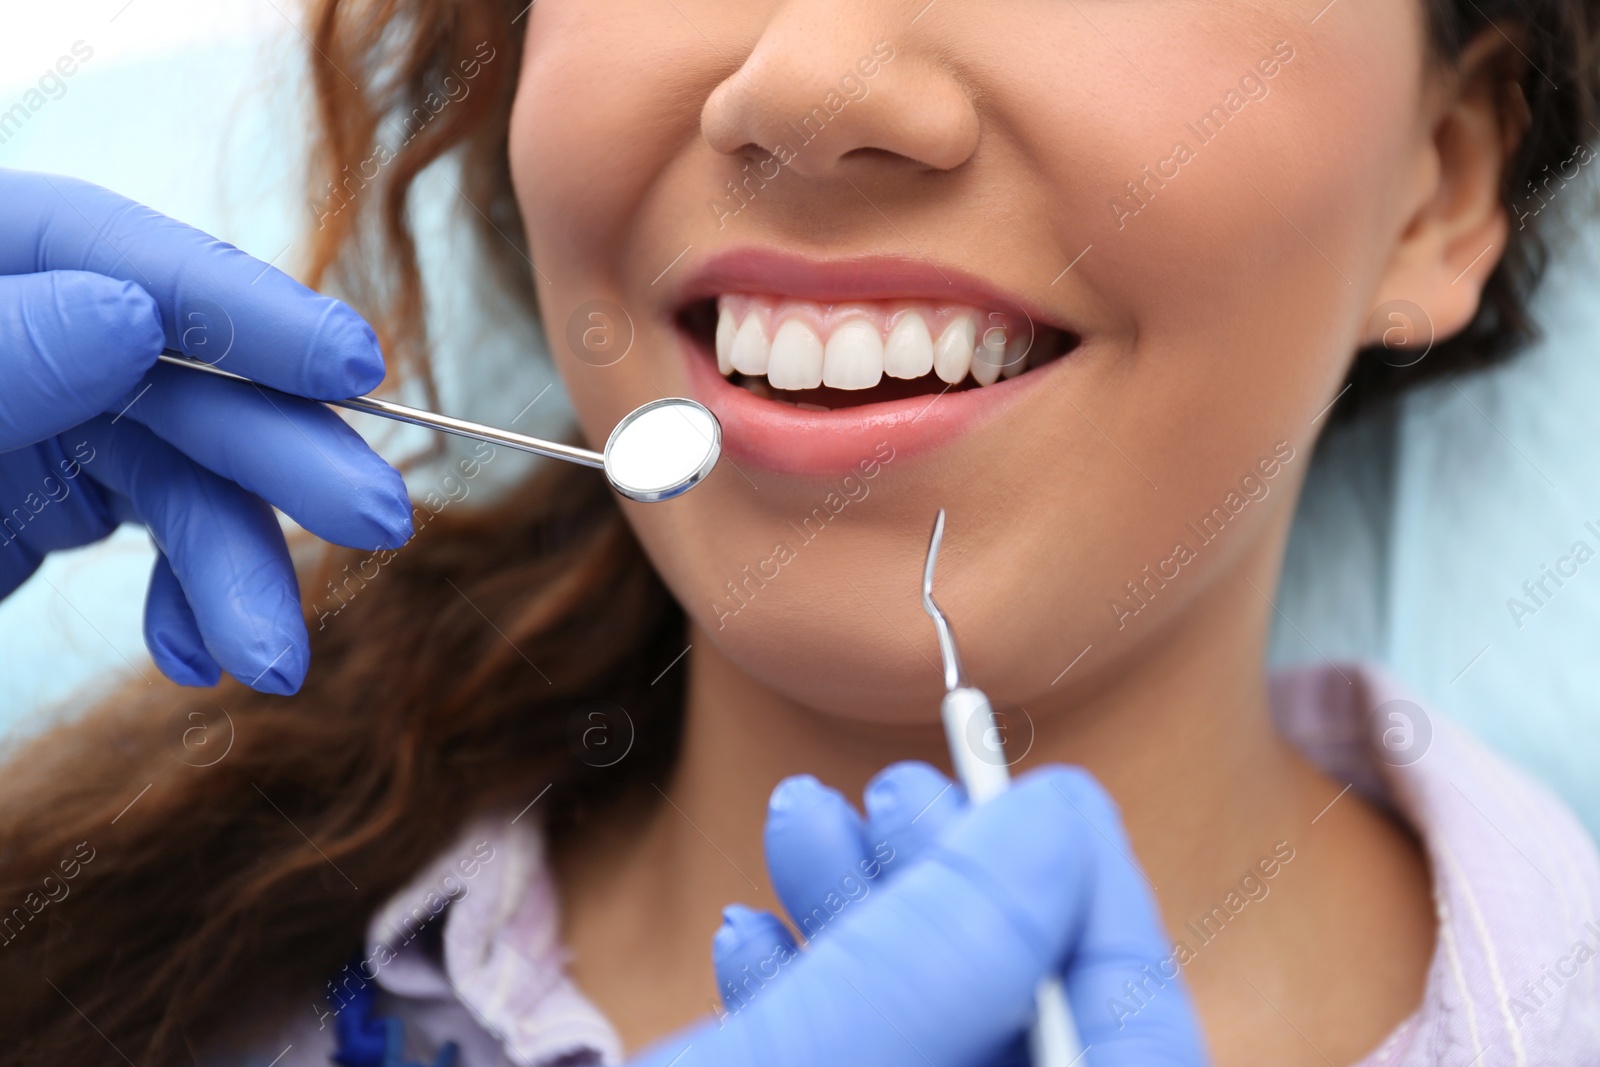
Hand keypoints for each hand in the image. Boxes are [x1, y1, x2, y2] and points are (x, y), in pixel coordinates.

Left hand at [0, 169, 411, 693]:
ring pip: (184, 474)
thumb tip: (129, 315)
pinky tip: (194, 657)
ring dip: (242, 573)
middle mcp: (19, 331)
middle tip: (376, 523)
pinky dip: (191, 598)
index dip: (242, 308)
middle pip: (177, 374)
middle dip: (278, 459)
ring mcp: (38, 415)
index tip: (350, 365)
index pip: (113, 253)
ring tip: (269, 668)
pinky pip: (157, 531)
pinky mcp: (50, 494)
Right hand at [630, 763, 1208, 1066]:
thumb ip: (937, 958)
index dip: (1105, 917)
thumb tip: (1060, 827)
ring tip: (800, 821)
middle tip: (888, 792)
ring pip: (933, 1056)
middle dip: (966, 903)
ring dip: (875, 933)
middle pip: (1033, 1047)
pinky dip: (810, 1007)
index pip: (1143, 1062)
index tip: (1042, 796)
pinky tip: (746, 935)